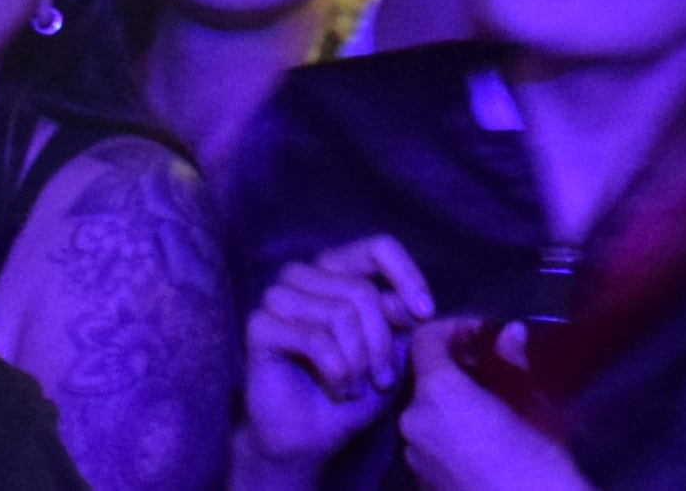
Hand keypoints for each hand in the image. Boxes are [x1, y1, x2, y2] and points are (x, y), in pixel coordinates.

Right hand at [241, 236, 432, 464]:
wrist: (308, 438)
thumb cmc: (352, 391)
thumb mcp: (390, 352)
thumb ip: (399, 319)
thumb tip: (404, 303)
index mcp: (337, 268)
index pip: (379, 247)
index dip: (407, 277)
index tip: (425, 315)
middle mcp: (304, 274)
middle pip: (362, 290)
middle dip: (381, 343)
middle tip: (384, 379)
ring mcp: (278, 297)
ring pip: (340, 313)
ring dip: (359, 361)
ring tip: (358, 388)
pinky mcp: (259, 326)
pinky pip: (314, 339)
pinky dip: (336, 370)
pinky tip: (339, 389)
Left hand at [400, 325, 596, 490]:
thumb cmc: (537, 462)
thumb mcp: (533, 405)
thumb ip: (512, 364)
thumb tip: (510, 333)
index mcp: (437, 394)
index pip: (425, 339)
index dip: (454, 328)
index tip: (486, 336)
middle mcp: (413, 423)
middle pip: (425, 378)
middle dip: (457, 369)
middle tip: (496, 371)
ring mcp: (413, 459)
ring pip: (428, 413)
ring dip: (454, 403)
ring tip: (494, 408)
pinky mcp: (421, 486)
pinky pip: (431, 444)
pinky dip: (451, 434)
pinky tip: (485, 444)